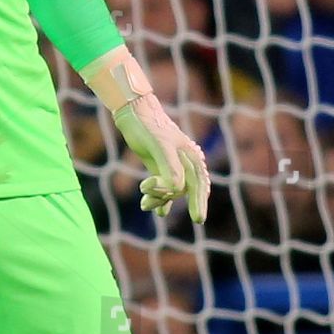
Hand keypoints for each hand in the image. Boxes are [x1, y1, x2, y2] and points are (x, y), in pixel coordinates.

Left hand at [113, 93, 210, 223]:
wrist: (133, 113)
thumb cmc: (150, 126)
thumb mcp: (160, 146)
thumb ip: (170, 168)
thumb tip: (178, 189)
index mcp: (192, 157)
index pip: (199, 185)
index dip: (199, 202)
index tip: (198, 220)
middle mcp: (186, 163)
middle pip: (183, 190)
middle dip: (168, 198)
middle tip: (151, 206)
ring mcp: (172, 166)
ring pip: (171, 191)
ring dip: (159, 199)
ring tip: (144, 204)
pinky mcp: (159, 167)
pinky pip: (164, 188)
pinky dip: (160, 200)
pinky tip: (158, 211)